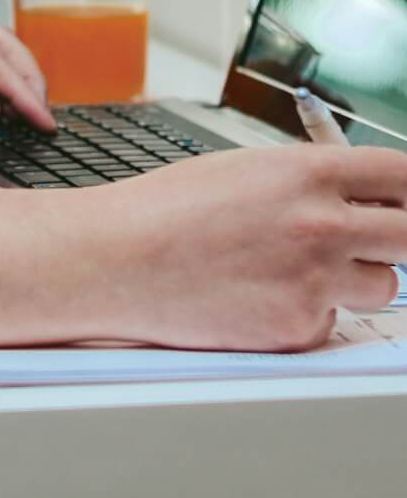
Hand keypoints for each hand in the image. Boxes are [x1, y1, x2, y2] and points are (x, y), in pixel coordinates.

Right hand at [68, 144, 406, 349]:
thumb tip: (357, 197)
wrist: (119, 259)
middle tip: (382, 241)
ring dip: (354, 280)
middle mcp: (321, 225)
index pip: (402, 176)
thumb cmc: (168, 211)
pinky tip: (262, 298)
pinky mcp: (298, 327)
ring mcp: (314, 280)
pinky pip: (333, 322)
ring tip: (295, 271)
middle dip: (402, 238)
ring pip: (382, 286)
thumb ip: (308, 181)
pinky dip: (309, 314)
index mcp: (307, 173)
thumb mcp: (245, 170)